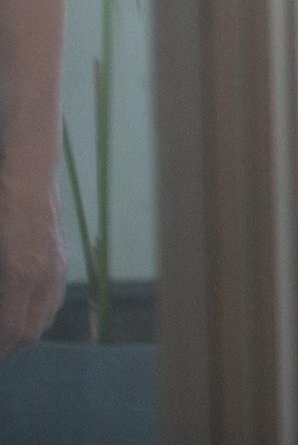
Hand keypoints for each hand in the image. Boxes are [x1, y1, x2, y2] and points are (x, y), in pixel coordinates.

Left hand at [0, 175, 65, 359]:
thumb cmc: (1, 211)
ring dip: (24, 335)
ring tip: (6, 343)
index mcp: (22, 272)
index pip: (12, 327)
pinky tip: (23, 316)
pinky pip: (52, 299)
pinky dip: (37, 316)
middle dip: (9, 348)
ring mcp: (57, 267)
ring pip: (45, 316)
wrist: (28, 179)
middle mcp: (45, 274)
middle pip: (31, 329)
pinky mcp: (60, 260)